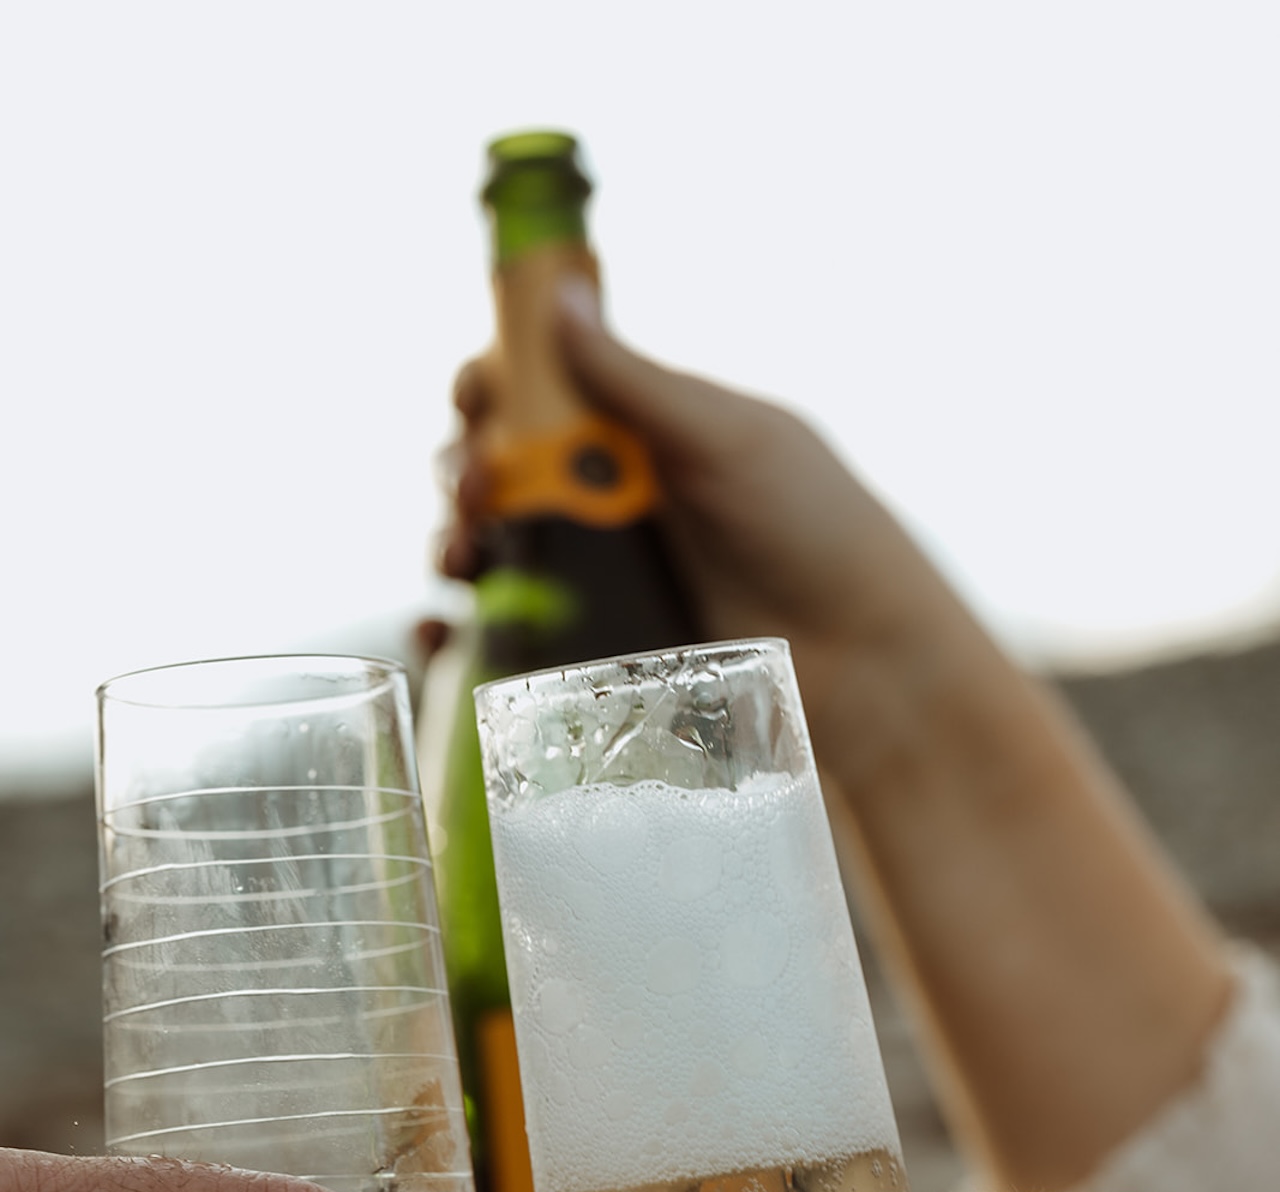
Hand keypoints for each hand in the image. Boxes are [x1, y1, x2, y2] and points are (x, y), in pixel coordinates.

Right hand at [436, 282, 953, 670]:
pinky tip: (445, 636)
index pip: (538, 387)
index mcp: (647, 427)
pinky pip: (516, 632)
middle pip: (500, 468)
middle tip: (480, 495)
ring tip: (463, 560)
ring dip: (455, 543)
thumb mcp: (726, 442)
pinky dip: (464, 631)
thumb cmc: (820, 534)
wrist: (871, 665)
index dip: (491, 386)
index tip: (476, 405)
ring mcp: (608, 576)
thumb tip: (558, 297)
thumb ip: (636, 381)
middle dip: (466, 471)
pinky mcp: (604, 650)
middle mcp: (618, 496)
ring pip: (496, 549)